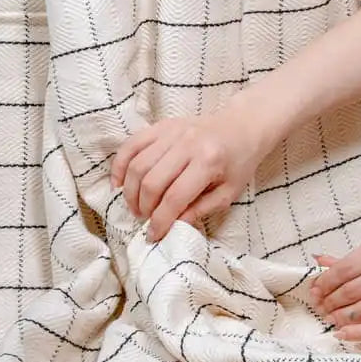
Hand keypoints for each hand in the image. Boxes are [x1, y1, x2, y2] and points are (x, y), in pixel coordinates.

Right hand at [110, 107, 262, 241]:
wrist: (242, 127)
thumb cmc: (237, 163)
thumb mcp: (228, 193)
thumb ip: (200, 210)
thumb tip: (172, 226)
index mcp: (208, 162)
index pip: (175, 197)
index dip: (160, 221)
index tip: (153, 236)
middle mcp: (187, 144)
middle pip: (152, 181)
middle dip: (144, 207)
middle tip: (145, 219)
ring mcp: (171, 132)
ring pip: (138, 164)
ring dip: (131, 191)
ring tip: (136, 206)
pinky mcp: (160, 125)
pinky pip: (132, 144)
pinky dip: (120, 165)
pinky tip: (119, 183)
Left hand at [309, 230, 360, 341]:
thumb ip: (357, 256)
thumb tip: (319, 260)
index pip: (347, 267)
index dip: (325, 282)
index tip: (314, 290)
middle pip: (353, 289)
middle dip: (330, 301)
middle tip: (319, 306)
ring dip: (341, 317)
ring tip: (330, 318)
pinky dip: (359, 333)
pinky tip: (344, 334)